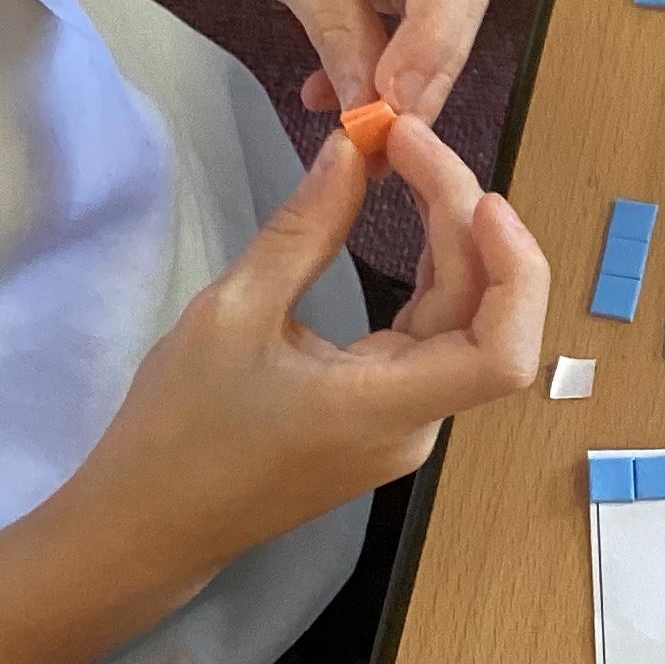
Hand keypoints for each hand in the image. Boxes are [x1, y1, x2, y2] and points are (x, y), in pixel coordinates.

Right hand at [62, 117, 546, 585]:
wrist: (149, 521)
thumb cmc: (179, 429)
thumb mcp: (232, 313)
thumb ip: (303, 231)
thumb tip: (350, 153)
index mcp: (385, 411)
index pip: (504, 354)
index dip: (514, 270)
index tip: (477, 195)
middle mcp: (415, 424)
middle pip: (485, 319)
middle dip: (466, 221)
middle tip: (410, 142)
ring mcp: (404, 424)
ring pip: (464, 323)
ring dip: (455, 243)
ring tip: (413, 164)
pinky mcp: (385, 416)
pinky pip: (431, 338)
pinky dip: (432, 276)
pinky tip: (414, 222)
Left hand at [177, 0, 490, 124]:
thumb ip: (344, 38)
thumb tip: (379, 110)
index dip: (431, 36)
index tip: (401, 100)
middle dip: (426, 64)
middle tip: (392, 127)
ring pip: (451, 3)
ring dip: (408, 67)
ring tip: (365, 116)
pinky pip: (428, 6)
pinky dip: (394, 51)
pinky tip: (357, 86)